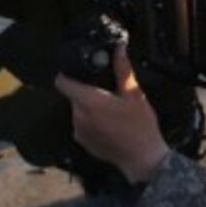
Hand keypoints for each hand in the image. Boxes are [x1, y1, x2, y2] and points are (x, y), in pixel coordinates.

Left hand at [53, 48, 169, 184]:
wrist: (142, 159)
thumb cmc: (140, 125)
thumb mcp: (134, 94)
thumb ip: (122, 69)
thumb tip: (119, 47)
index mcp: (89, 101)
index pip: (63, 83)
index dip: (67, 74)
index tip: (77, 71)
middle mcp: (79, 116)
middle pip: (74, 96)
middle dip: (86, 92)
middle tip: (107, 93)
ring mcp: (79, 131)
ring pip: (78, 111)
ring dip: (88, 108)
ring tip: (110, 111)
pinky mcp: (83, 143)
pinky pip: (81, 125)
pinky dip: (90, 122)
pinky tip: (109, 125)